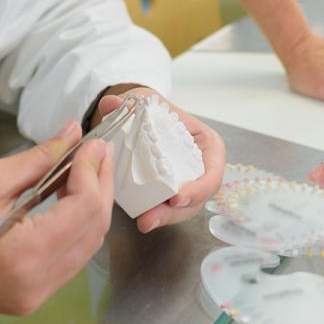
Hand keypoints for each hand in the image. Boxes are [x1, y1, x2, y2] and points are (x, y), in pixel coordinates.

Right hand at [0, 120, 113, 321]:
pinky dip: (72, 228)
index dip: (94, 172)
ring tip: (82, 170)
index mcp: (24, 256)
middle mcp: (34, 286)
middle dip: (99, 188)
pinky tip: (65, 199)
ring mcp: (30, 297)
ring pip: (84, 248)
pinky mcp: (24, 298)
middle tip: (95, 152)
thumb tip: (72, 135)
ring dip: (89, 208)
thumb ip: (38, 159)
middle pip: (92, 232)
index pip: (85, 210)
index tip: (93, 143)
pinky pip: (65, 261)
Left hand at [94, 87, 224, 233]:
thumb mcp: (143, 101)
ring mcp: (188, 181)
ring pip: (184, 208)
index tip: (177, 197)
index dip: (200, 188)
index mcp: (206, 143)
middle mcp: (202, 166)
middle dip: (175, 212)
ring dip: (165, 218)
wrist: (139, 116)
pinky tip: (142, 219)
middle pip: (198, 197)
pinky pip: (170, 207)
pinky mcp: (172, 191)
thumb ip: (126, 102)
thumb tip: (110, 104)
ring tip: (143, 222)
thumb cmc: (152, 109)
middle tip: (150, 218)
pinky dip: (158, 215)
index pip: (212, 171)